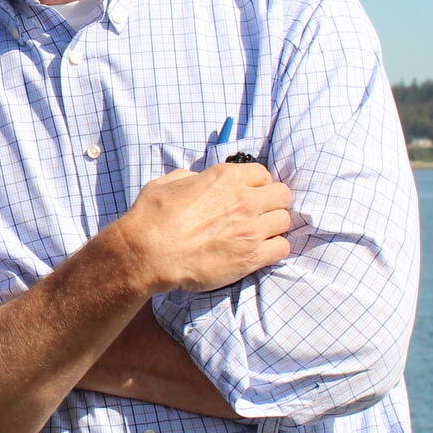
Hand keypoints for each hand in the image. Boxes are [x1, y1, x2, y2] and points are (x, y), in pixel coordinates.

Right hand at [110, 162, 293, 292]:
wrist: (148, 253)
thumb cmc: (152, 217)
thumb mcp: (167, 183)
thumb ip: (191, 178)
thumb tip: (199, 181)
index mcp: (225, 177)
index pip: (263, 174)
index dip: (258, 184)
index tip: (251, 194)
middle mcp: (244, 200)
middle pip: (282, 195)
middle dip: (272, 203)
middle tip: (258, 214)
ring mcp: (251, 229)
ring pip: (285, 221)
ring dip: (274, 226)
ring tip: (259, 234)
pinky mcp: (252, 257)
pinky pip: (282, 248)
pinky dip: (275, 248)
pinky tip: (261, 251)